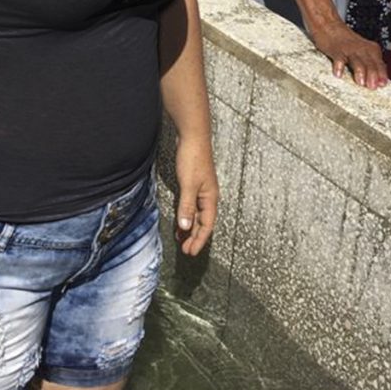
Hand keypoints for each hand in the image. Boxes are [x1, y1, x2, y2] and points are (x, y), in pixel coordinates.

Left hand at [175, 137, 218, 255]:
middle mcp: (208, 196)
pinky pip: (191, 206)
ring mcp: (201, 190)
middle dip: (195, 237)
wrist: (193, 137)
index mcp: (210, 198)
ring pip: (197, 215)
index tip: (191, 252)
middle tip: (186, 250)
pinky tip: (180, 219)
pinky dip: (186, 215)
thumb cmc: (193, 158)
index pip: (207, 225)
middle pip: (203, 222)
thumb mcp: (188, 185)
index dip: (199, 240)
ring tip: (181, 239)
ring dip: (190, 227)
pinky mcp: (193, 183)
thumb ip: (187, 206)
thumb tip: (186, 227)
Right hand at [311, 19, 387, 88]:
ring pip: (356, 60)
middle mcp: (361, 49)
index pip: (379, 64)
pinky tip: (338, 73)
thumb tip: (379, 79)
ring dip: (359, 71)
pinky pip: (338, 58)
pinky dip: (339, 65)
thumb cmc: (345, 41)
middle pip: (369, 63)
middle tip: (373, 87)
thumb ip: (370, 64)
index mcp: (370, 49)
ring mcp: (348, 49)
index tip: (382, 85)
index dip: (381, 75)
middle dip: (372, 75)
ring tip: (360, 82)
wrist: (329, 25)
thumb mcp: (362, 51)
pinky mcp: (335, 49)